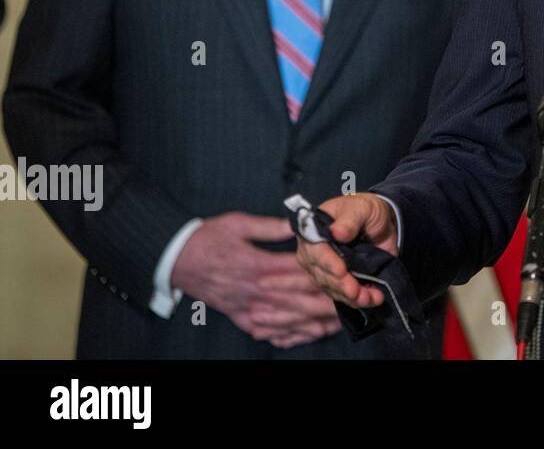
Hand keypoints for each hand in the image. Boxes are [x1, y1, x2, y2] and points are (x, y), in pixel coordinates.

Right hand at [172, 211, 341, 347]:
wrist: (177, 261)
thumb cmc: (208, 239)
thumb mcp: (238, 223)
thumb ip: (270, 226)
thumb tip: (297, 223)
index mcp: (258, 265)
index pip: (298, 273)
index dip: (324, 275)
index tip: (345, 276)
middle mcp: (255, 291)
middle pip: (299, 301)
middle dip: (328, 304)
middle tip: (352, 304)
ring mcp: (248, 308)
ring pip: (288, 320)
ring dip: (315, 323)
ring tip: (339, 322)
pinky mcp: (241, 318)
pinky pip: (269, 332)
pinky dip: (290, 336)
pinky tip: (308, 335)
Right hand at [296, 193, 396, 309]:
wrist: (379, 222)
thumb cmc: (365, 210)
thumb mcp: (361, 208)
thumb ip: (350, 220)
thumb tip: (337, 232)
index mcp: (314, 231)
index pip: (316, 251)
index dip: (328, 263)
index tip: (342, 271)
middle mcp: (314, 253)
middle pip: (322, 274)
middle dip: (341, 285)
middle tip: (357, 292)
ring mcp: (324, 269)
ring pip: (332, 288)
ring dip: (351, 297)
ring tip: (370, 298)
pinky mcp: (338, 281)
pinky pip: (343, 294)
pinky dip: (357, 300)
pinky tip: (372, 299)